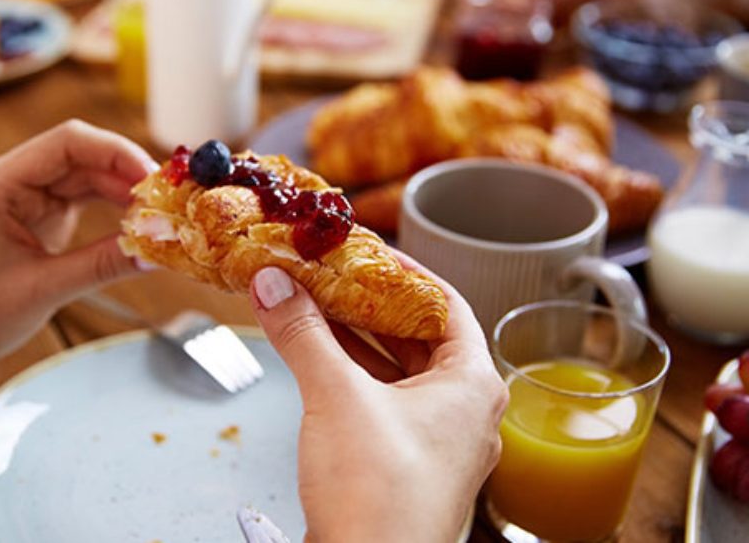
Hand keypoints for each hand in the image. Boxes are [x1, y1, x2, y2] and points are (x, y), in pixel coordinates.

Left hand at [0, 121, 158, 421]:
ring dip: (125, 190)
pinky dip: (114, 207)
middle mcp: (12, 178)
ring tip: (160, 213)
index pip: (68, 143)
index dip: (116, 153)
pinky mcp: (40, 213)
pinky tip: (139, 221)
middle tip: (168, 201)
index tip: (154, 179)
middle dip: (128, 173)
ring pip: (88, 175)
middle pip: (83, 154)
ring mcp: (26, 194)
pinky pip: (85, 197)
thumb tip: (158, 250)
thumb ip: (102, 265)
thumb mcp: (43, 290)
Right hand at [248, 256, 507, 542]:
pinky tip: (315, 362)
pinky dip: (350, 379)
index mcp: (472, 385)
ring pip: (396, 373)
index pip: (446, 303)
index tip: (366, 250)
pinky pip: (381, 405)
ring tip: (312, 309)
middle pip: (418, 336)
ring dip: (354, 341)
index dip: (404, 271)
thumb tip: (276, 285)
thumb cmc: (381, 498)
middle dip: (368, 305)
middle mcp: (464, 413)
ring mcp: (436, 444)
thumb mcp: (337, 396)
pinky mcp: (406, 469)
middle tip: (329, 274)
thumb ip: (303, 333)